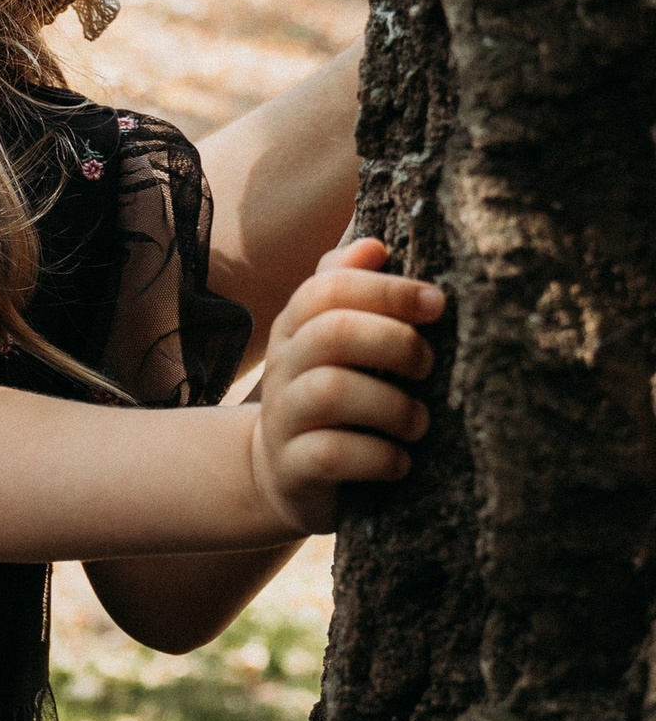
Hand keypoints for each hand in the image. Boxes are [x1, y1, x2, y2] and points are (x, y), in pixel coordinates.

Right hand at [246, 235, 443, 533]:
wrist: (283, 474)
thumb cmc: (329, 396)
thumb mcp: (332, 340)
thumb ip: (347, 290)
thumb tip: (374, 246)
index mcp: (296, 327)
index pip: (328, 287)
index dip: (387, 290)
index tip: (436, 304)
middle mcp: (283, 367)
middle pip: (333, 332)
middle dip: (395, 342)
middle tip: (427, 366)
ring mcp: (284, 418)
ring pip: (331, 391)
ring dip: (392, 405)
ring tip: (418, 421)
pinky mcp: (293, 468)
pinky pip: (331, 454)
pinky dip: (378, 457)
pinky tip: (400, 461)